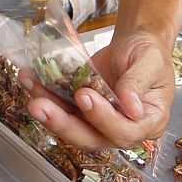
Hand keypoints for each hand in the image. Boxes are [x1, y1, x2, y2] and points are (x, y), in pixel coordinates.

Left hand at [22, 29, 174, 149]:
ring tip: (31, 92)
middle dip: (62, 124)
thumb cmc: (149, 54)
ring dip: (48, 112)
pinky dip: (44, 95)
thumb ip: (139, 82)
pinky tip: (30, 80)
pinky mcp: (80, 110)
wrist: (135, 44)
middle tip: (40, 106)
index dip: (103, 118)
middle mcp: (121, 128)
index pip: (124, 131)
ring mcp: (98, 121)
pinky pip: (61, 108)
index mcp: (147, 123)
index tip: (85, 96)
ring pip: (70, 126)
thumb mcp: (150, 61)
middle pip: (90, 137)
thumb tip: (131, 107)